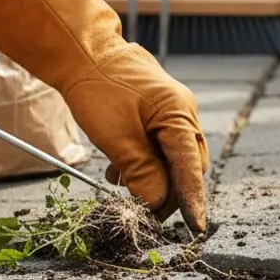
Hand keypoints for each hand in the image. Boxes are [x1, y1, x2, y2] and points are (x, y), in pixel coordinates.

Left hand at [0, 0, 208, 231]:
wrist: (83, 51)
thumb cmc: (98, 89)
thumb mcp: (116, 137)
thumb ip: (140, 172)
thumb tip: (157, 203)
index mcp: (178, 115)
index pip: (190, 168)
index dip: (193, 201)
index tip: (196, 229)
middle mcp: (182, 113)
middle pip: (185, 166)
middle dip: (168, 192)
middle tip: (145, 213)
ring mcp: (171, 111)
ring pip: (170, 158)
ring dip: (151, 178)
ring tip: (121, 185)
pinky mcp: (157, 112)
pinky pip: (158, 147)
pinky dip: (143, 164)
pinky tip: (119, 170)